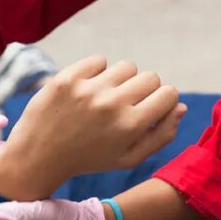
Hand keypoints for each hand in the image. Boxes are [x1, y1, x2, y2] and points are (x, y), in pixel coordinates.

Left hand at [0, 56, 185, 198]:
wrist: (38, 157)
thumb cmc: (89, 159)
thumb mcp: (129, 158)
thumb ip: (161, 135)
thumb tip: (181, 107)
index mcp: (130, 126)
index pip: (169, 93)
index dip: (164, 100)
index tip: (150, 108)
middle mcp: (112, 105)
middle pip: (151, 77)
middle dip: (145, 90)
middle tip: (126, 104)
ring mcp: (88, 89)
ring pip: (127, 67)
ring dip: (122, 80)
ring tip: (106, 97)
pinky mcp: (67, 77)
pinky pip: (99, 60)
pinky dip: (98, 72)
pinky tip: (89, 89)